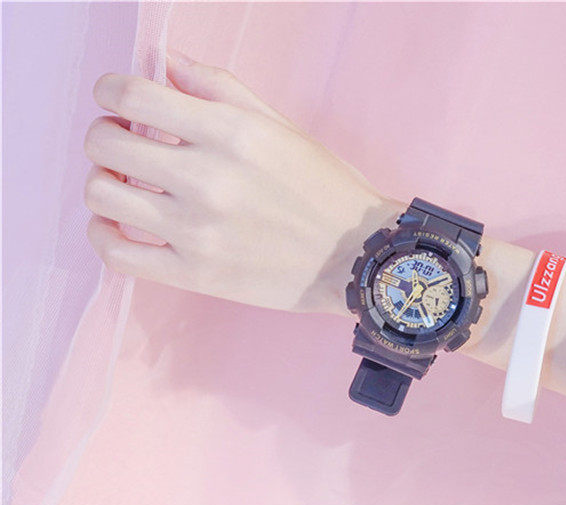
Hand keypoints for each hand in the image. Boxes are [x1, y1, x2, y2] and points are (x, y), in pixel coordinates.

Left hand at [83, 50, 399, 314]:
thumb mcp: (280, 127)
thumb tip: (165, 62)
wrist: (356, 257)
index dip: (111, 90)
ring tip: (126, 184)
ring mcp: (198, 231)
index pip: (132, 95)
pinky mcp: (195, 274)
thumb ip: (219, 89)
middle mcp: (209, 179)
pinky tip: (118, 224)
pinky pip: (117, 253)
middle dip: (105, 134)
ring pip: (102, 196)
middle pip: (105, 143)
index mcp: (232, 133)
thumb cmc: (325, 188)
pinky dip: (104, 233)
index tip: (117, 99)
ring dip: (104, 181)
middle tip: (124, 142)